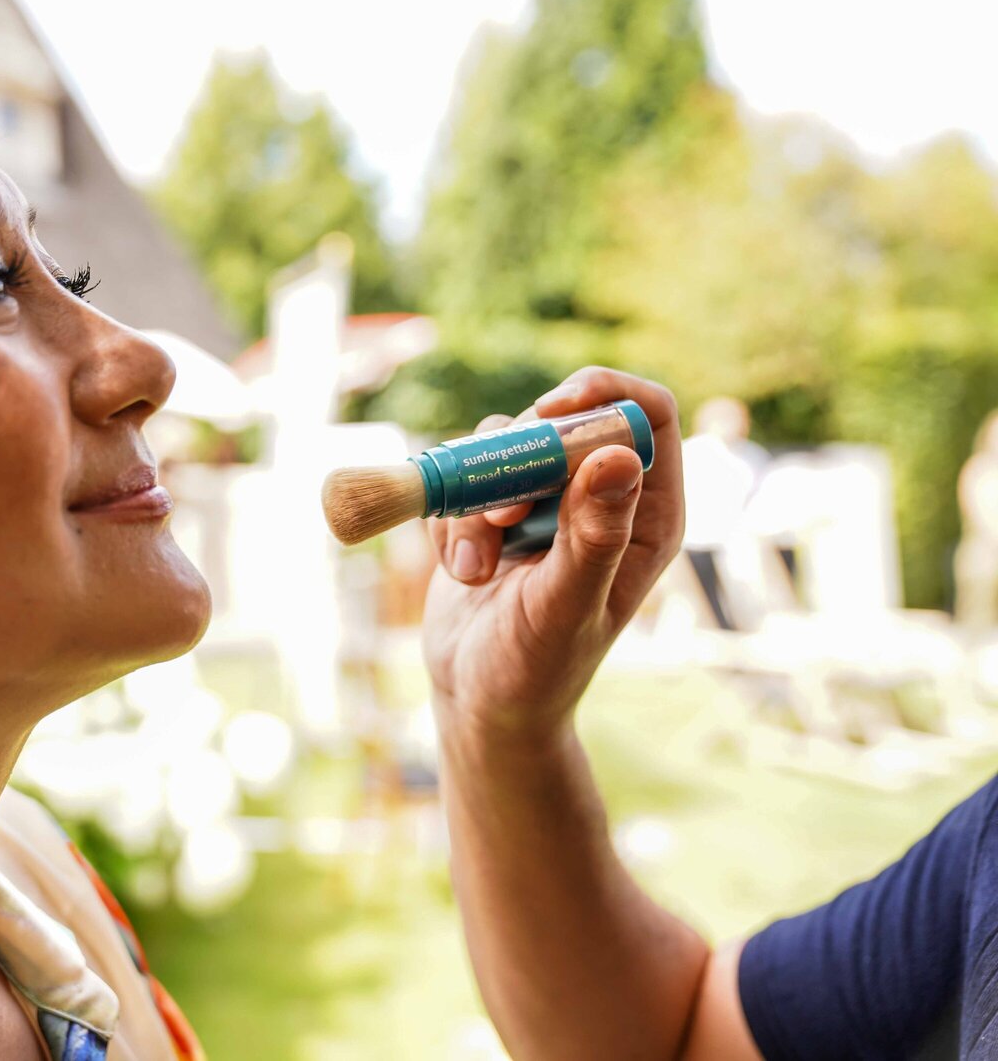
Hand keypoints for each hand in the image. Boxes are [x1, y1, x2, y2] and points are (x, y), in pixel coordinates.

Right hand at [421, 367, 684, 743]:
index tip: (552, 410)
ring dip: (476, 499)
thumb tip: (616, 456)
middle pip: (564, 418)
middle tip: (500, 515)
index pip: (647, 413)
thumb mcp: (566, 605)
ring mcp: (543, 502)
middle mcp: (599, 497)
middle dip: (519, 457)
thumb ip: (594, 535)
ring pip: (504, 444)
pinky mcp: (492, 511)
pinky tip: (462, 572)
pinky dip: (450, 519)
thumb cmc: (537, 669)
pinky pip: (462, 476)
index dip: (604, 395)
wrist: (479, 701)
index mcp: (647, 514)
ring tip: (476, 565)